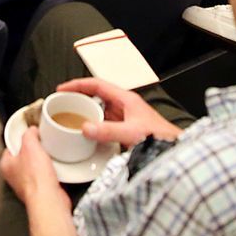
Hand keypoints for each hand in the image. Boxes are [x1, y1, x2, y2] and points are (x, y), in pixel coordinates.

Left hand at [0, 126, 63, 203]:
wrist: (48, 198)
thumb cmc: (35, 179)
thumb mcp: (30, 145)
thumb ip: (29, 134)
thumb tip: (31, 130)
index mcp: (5, 165)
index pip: (10, 146)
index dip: (21, 138)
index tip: (29, 134)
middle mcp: (14, 176)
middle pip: (24, 156)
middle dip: (34, 150)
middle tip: (41, 146)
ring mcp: (26, 184)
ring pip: (35, 166)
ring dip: (43, 161)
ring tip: (49, 158)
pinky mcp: (39, 190)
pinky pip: (44, 176)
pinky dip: (50, 172)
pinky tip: (54, 170)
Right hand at [56, 77, 180, 145]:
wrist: (174, 151)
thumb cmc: (160, 137)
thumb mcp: (131, 133)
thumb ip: (108, 131)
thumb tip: (85, 127)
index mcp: (126, 99)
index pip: (96, 85)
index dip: (77, 85)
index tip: (62, 89)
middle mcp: (124, 106)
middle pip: (95, 96)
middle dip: (78, 99)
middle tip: (61, 105)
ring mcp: (124, 118)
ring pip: (99, 111)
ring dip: (85, 114)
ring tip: (69, 119)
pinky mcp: (124, 130)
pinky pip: (104, 124)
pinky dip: (92, 127)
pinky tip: (86, 135)